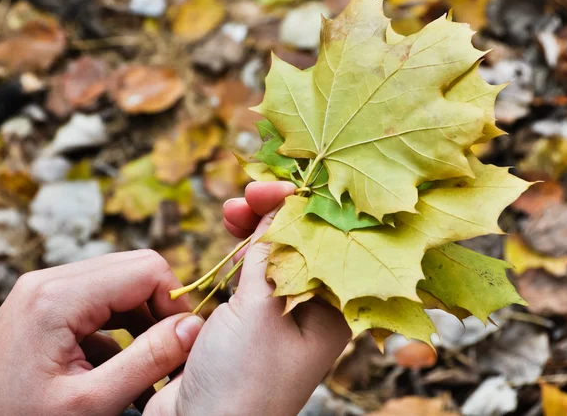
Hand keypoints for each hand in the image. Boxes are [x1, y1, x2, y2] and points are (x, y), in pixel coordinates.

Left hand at [0, 250, 203, 415]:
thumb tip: (194, 327)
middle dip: (161, 308)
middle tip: (172, 351)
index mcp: (57, 297)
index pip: (145, 269)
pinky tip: (123, 367)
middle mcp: (49, 281)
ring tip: (153, 363)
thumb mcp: (90, 403)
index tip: (185, 341)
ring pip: (119, 284)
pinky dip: (120, 328)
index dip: (175, 301)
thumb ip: (148, 361)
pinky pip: (98, 302)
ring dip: (143, 320)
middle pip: (133, 270)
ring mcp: (44, 290)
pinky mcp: (45, 305)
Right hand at [145, 182, 351, 415]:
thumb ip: (270, 251)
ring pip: (275, 254)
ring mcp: (281, 312)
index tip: (276, 187)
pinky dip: (243, 250)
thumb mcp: (262, 308)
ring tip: (233, 209)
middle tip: (250, 194)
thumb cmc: (245, 380)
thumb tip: (282, 203)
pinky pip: (253, 273)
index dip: (306, 206)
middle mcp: (312, 307)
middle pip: (303, 242)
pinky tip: (234, 235)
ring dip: (257, 227)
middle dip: (277, 213)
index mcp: (333, 307)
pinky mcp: (251, 318)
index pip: (329, 240)